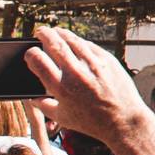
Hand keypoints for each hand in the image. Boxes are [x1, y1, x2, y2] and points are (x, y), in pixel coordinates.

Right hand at [24, 25, 154, 142]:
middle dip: (44, 34)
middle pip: (54, 44)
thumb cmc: (91, 122)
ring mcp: (93, 64)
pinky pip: (90, 45)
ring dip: (61, 33)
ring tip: (55, 32)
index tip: (30, 53)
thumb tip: (31, 97)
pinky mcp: (108, 60)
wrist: (123, 120)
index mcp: (60, 87)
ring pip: (73, 40)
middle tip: (40, 32)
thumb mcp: (62, 118)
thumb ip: (43, 106)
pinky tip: (75, 41)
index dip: (30, 53)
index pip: (37, 60)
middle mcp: (76, 73)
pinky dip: (79, 41)